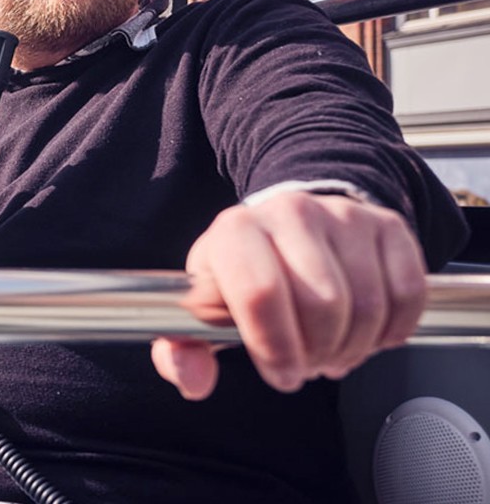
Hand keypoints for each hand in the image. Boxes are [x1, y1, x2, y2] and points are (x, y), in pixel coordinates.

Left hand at [152, 191, 427, 399]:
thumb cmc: (244, 275)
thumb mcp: (204, 308)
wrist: (287, 225)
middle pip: (321, 305)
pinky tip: (368, 332)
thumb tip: (192, 378)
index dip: (276, 348)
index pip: (260, 294)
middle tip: (310, 363)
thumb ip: (184, 349)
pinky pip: (406, 294)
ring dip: (354, 346)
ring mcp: (342, 215)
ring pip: (366, 305)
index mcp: (235, 231)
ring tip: (334, 349)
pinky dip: (392, 331)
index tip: (282, 374)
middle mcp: (289, 212)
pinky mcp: (386, 224)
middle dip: (318, 353)